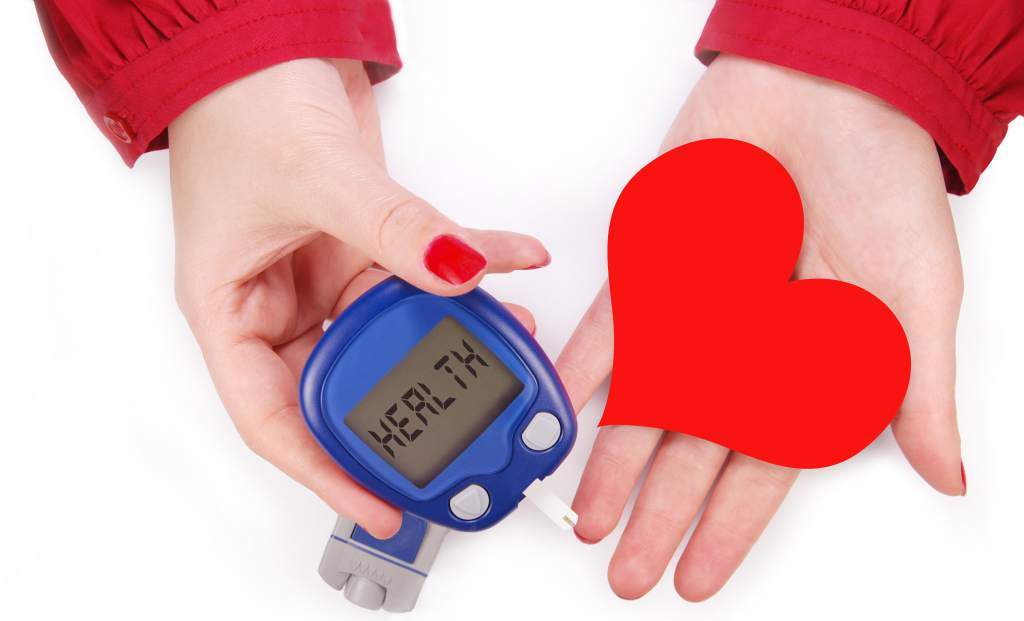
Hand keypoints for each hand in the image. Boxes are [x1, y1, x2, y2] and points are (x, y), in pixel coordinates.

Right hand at [169, 59, 548, 537]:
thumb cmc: (239, 104)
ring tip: (504, 339)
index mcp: (230, 311)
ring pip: (393, 330)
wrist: (264, 40)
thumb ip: (392, 231)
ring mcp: (325, 275)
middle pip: (340, 383)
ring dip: (450, 334)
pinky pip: (423, 269)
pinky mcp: (367, 244)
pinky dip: (469, 265)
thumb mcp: (314, 178)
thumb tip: (455, 271)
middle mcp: (278, 303)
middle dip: (404, 403)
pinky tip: (510, 261)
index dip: (322, 471)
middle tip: (461, 423)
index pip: (270, 417)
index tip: (376, 502)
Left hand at [561, 54, 962, 600]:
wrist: (829, 90)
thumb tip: (947, 474)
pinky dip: (587, 366)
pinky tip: (565, 411)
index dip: (727, 526)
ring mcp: (694, 311)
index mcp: (805, 367)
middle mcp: (743, 349)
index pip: (761, 470)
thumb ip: (912, 389)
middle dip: (659, 515)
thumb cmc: (882, 183)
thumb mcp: (915, 297)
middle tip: (627, 572)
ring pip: (645, 403)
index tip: (695, 576)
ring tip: (589, 517)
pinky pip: (614, 326)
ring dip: (614, 461)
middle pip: (692, 452)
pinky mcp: (654, 265)